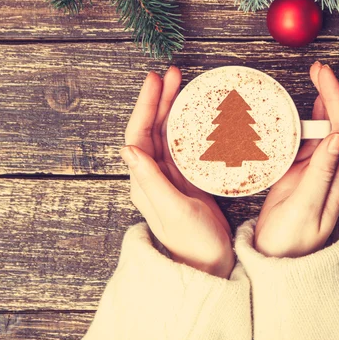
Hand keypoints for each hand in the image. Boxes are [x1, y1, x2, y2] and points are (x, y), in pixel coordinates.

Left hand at [120, 66, 234, 278]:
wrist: (210, 266)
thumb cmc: (194, 243)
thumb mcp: (173, 210)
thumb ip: (151, 179)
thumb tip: (128, 147)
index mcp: (144, 181)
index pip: (139, 134)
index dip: (145, 105)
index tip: (154, 80)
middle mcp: (152, 175)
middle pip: (152, 128)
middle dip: (159, 99)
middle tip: (172, 73)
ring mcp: (169, 177)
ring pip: (166, 133)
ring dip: (171, 108)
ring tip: (181, 84)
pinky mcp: (186, 180)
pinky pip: (182, 144)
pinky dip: (186, 125)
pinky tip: (194, 113)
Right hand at [255, 62, 338, 257]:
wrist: (277, 263)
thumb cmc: (289, 241)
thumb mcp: (305, 206)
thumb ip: (320, 172)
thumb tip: (337, 137)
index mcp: (336, 179)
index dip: (336, 98)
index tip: (322, 75)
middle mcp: (331, 172)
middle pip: (338, 125)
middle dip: (331, 93)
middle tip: (316, 69)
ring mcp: (316, 173)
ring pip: (324, 131)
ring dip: (320, 104)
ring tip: (311, 82)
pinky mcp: (300, 175)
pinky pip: (306, 142)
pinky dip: (303, 122)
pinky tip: (295, 113)